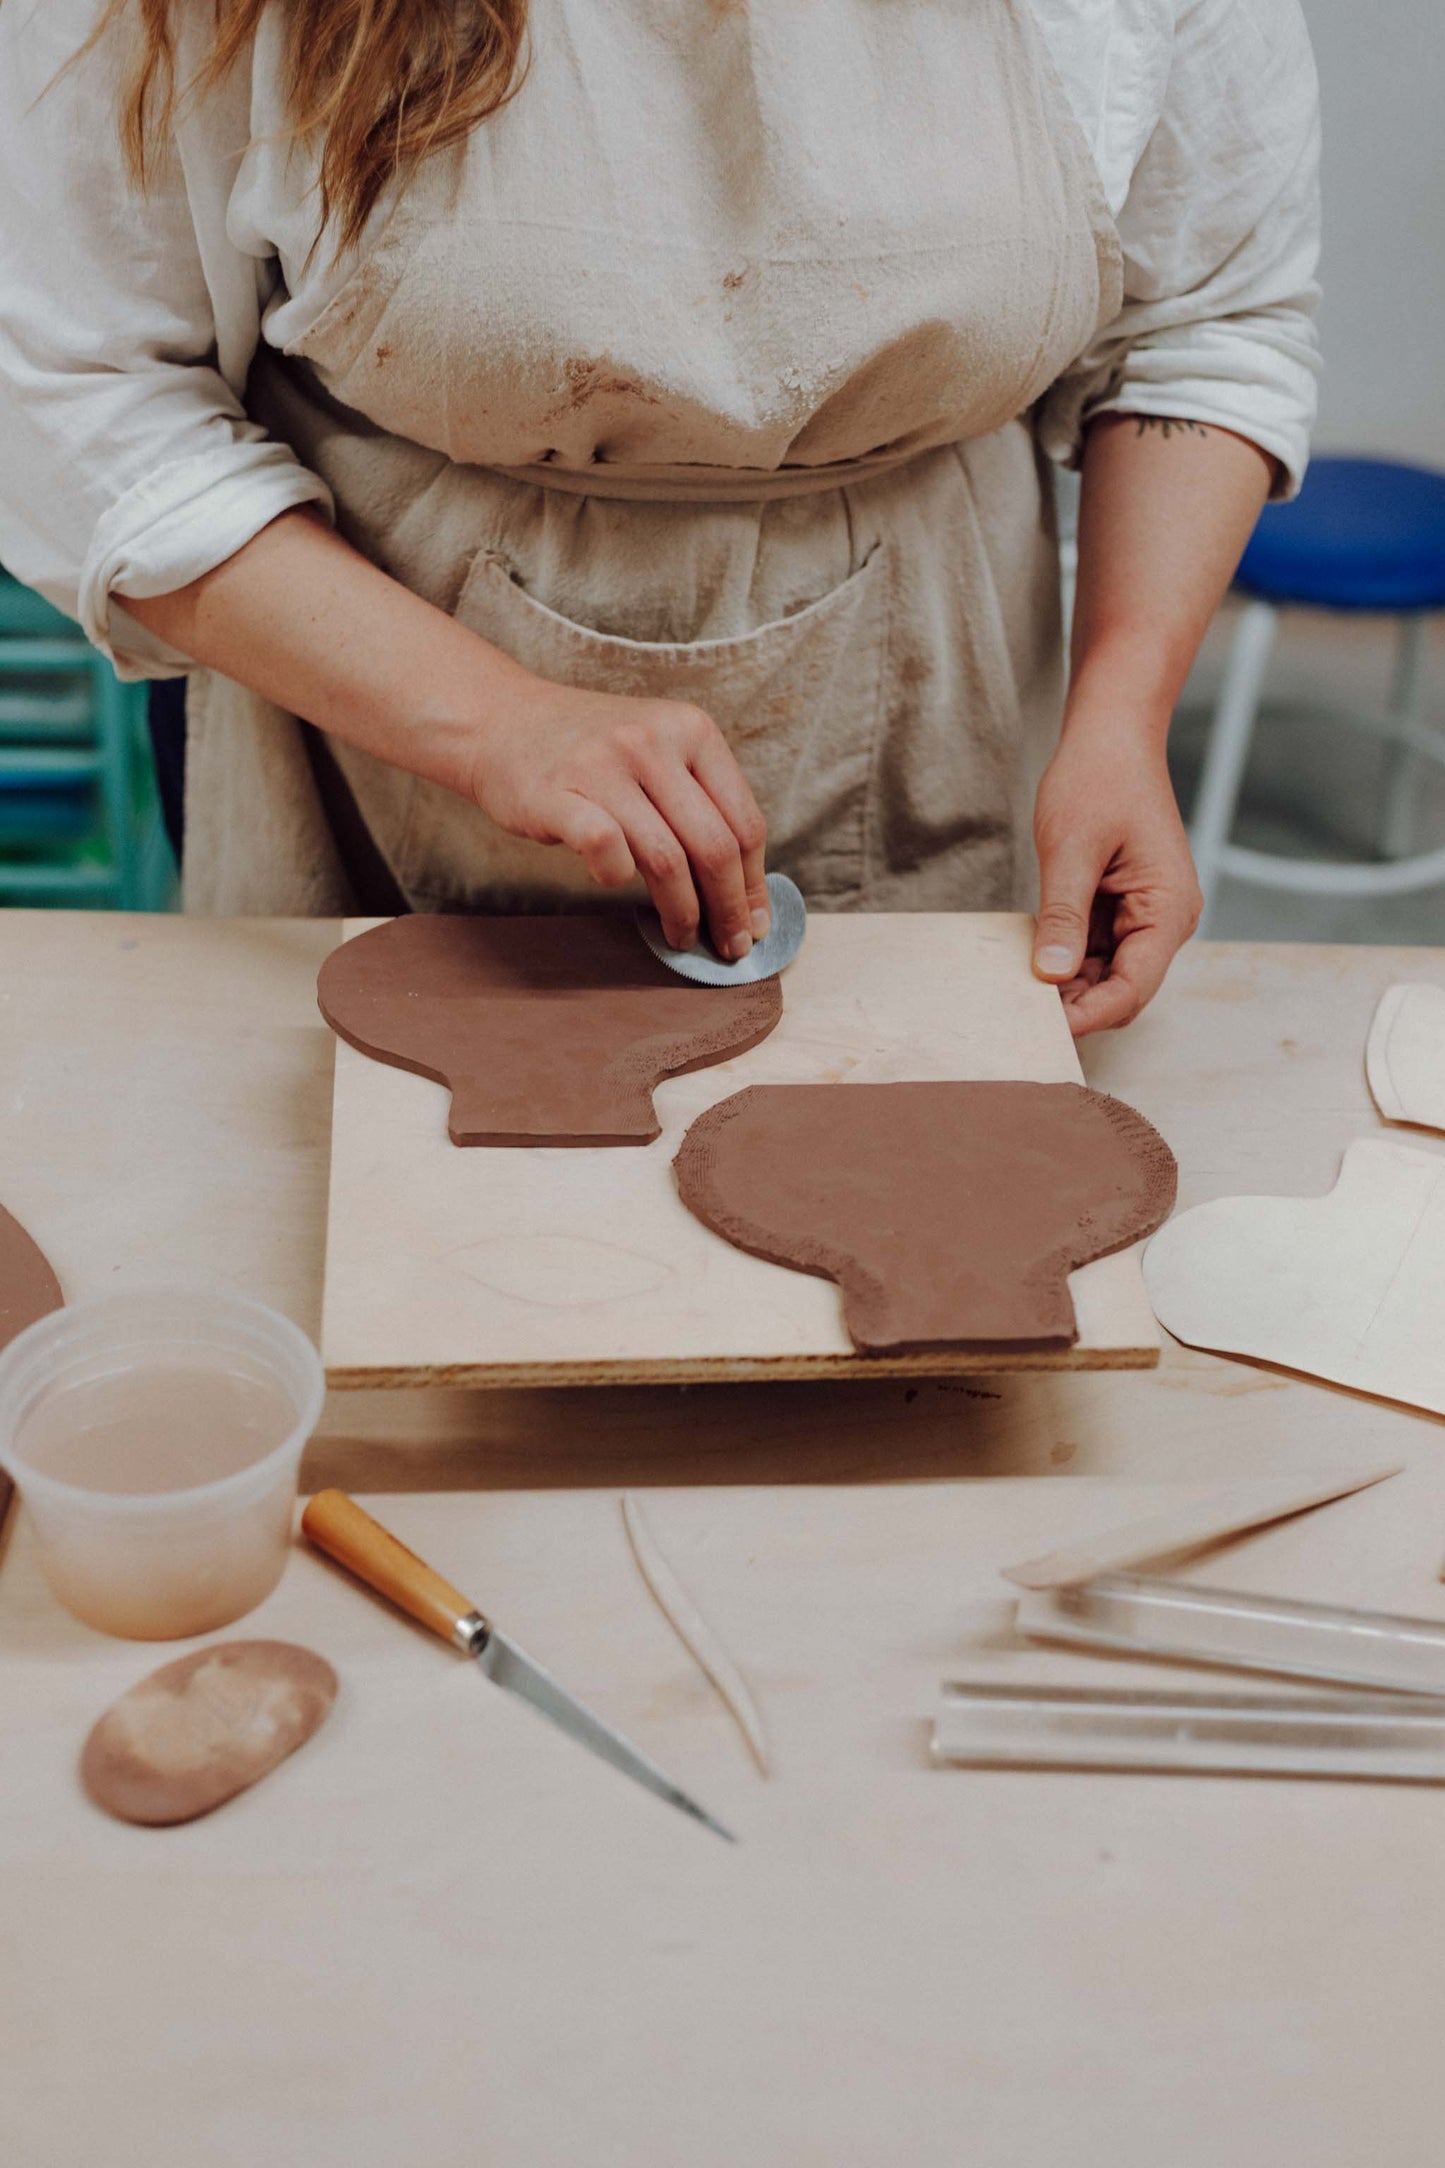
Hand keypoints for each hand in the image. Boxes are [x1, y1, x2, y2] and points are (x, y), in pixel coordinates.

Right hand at [468, 680, 769, 958]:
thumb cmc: (592, 751)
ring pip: (667, 859)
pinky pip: (606, 850)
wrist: (502, 721)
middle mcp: (652, 741)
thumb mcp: (660, 753)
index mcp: (692, 729)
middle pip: (714, 846)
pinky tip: (616, 884)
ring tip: (681, 936)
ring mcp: (603, 765)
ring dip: (681, 912)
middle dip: (729, 909)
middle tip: (729, 946)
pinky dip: (617, 878)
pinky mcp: (556, 793)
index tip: (755, 922)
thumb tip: (748, 895)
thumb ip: (703, 806)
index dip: (754, 884)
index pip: (744, 822)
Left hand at [1031, 714, 1201, 1035]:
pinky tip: (1028, 965)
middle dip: (1075, 1007)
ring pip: (1105, 976)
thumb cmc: (1099, 779)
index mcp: (1168, 910)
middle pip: (1122, 990)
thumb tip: (1050, 974)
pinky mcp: (1121, 909)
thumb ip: (1063, 916)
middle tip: (1019, 1020)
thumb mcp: (1070, 849)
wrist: (1111, 737)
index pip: (1133, 988)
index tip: (1043, 1032)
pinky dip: (1064, 961)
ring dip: (1066, 987)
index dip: (1089, 1016)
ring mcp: (1144, 917)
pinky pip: (1094, 951)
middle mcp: (1165, 921)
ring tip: (1017, 996)